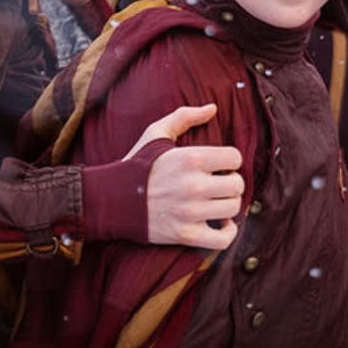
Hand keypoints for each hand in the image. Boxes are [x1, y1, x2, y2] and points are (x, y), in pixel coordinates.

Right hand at [126, 104, 245, 248]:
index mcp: (190, 159)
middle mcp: (193, 186)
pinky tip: (221, 224)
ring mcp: (190, 212)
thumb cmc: (136, 165)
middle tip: (218, 184)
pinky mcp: (185, 235)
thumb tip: (213, 108)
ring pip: (233, 208)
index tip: (219, 166)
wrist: (109, 200)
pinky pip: (223, 239)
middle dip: (231, 183)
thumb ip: (184, 116)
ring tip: (217, 202)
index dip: (230, 161)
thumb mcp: (155, 134)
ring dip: (228, 205)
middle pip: (237, 185)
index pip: (235, 158)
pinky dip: (228, 233)